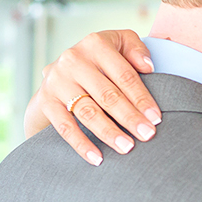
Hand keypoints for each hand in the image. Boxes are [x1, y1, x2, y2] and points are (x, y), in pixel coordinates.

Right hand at [26, 30, 159, 163]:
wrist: (59, 72)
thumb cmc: (100, 61)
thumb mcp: (118, 44)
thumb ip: (135, 49)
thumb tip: (148, 67)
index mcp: (95, 44)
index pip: (124, 75)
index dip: (142, 98)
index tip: (156, 118)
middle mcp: (73, 60)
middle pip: (107, 94)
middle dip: (129, 117)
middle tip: (147, 135)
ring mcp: (57, 81)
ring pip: (88, 112)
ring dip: (109, 132)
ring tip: (127, 147)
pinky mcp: (46, 101)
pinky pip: (65, 127)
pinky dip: (81, 144)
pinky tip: (97, 158)